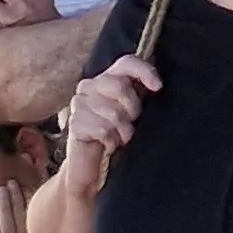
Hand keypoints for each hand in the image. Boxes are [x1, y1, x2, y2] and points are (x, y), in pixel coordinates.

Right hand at [62, 56, 160, 193]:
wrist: (95, 169)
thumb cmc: (117, 137)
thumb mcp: (133, 113)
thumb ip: (140, 93)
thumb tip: (158, 82)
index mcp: (107, 79)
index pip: (125, 63)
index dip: (144, 71)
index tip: (157, 87)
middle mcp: (90, 87)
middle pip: (120, 86)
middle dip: (132, 108)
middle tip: (130, 123)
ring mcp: (79, 104)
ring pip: (113, 111)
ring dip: (122, 130)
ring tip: (119, 138)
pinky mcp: (75, 123)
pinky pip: (103, 129)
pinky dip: (111, 141)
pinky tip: (107, 145)